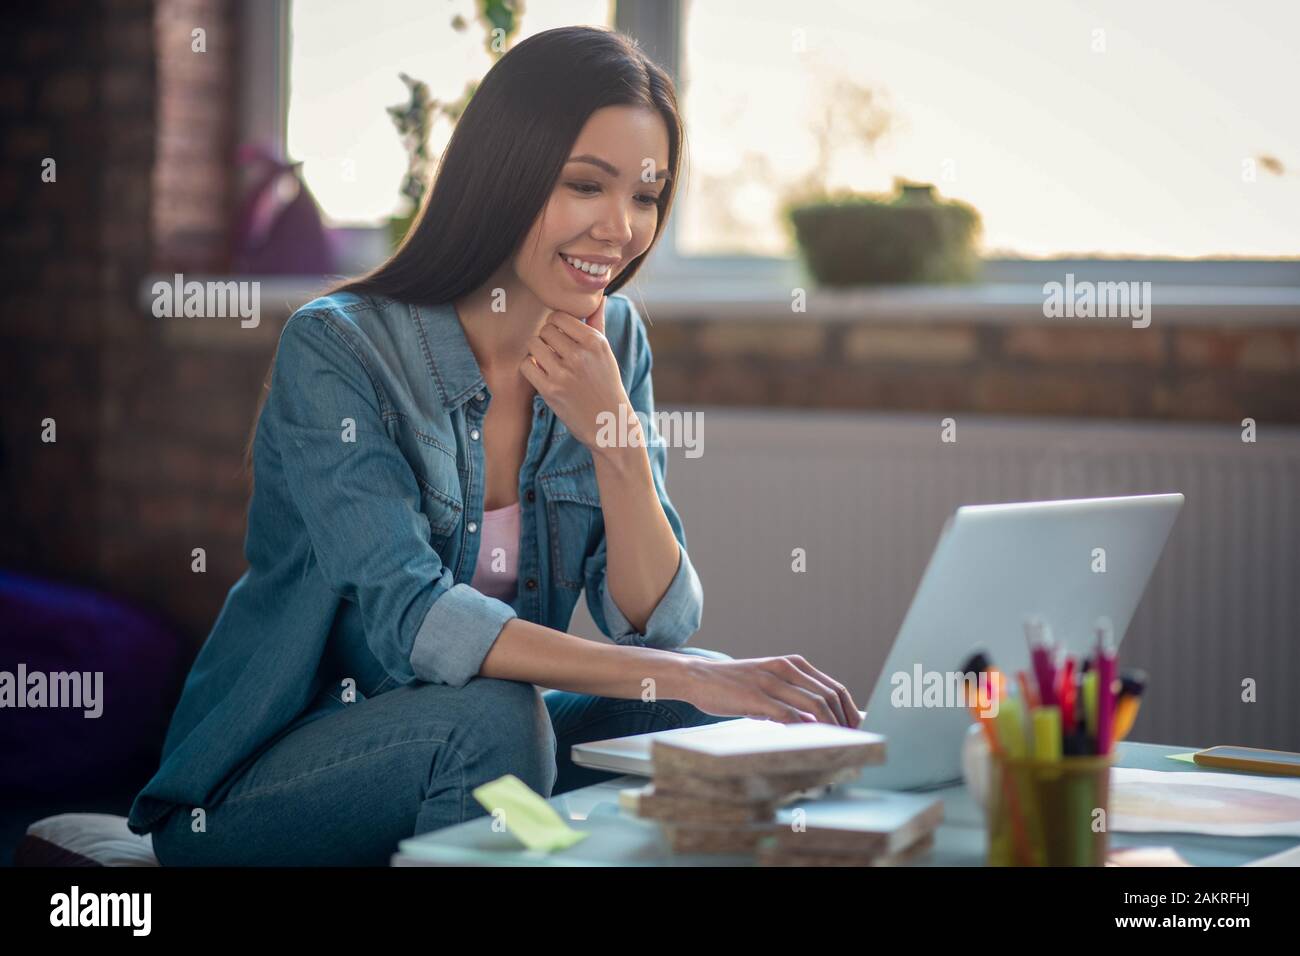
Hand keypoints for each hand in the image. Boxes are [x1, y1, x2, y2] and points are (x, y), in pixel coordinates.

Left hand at [519, 296, 636, 452]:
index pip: (559, 316)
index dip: (555, 325)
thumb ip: (598, 323)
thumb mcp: (606, 353)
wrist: (609, 424)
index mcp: (595, 341)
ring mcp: (564, 372)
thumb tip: (599, 297)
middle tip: (553, 353)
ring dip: (536, 353)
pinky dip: (530, 369)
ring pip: (533, 345)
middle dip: (545, 339)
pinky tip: (541, 375)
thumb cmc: (606, 385)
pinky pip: (526, 365)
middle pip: (545, 329)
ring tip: (547, 363)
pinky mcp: (551, 390)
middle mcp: (580, 354)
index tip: (560, 338)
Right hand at [678, 655, 861, 726]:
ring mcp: (771, 682)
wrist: (699, 677)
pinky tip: (810, 739)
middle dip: (845, 720)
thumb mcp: (768, 683)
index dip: (849, 709)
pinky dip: (805, 728)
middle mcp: (785, 669)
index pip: (833, 687)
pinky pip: (789, 715)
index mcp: (792, 664)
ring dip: (830, 726)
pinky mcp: (757, 697)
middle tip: (851, 739)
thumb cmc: (734, 685)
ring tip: (836, 742)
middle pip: (829, 695)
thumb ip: (792, 696)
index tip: (857, 727)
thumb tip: (819, 720)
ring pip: (814, 705)